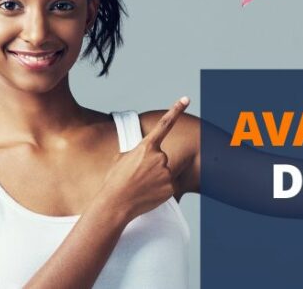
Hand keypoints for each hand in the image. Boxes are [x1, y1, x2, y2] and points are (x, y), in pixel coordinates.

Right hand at [99, 97, 189, 222]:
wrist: (116, 203)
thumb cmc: (115, 180)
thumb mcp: (122, 158)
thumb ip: (137, 151)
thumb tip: (142, 152)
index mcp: (146, 146)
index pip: (165, 124)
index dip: (176, 110)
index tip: (186, 98)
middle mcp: (159, 156)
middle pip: (161, 157)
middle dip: (151, 165)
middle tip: (137, 176)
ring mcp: (166, 172)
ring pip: (164, 171)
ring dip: (155, 177)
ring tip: (141, 186)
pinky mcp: (171, 186)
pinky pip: (168, 184)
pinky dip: (160, 189)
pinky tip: (148, 194)